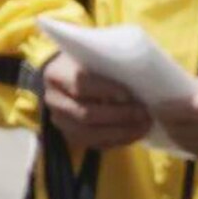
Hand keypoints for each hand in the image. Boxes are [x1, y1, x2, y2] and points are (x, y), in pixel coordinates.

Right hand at [35, 49, 158, 152]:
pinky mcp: (70, 135)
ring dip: (119, 132)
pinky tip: (135, 134)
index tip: (129, 93)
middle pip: (84, 113)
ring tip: (144, 125)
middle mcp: (53, 100)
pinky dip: (117, 141)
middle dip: (118, 116)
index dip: (106, 90)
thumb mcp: (96, 54)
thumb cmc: (90, 62)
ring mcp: (59, 120)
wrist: (71, 76)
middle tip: (144, 113)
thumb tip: (141, 73)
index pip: (80, 83)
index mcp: (57, 74)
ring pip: (88, 134)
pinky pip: (93, 144)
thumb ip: (111, 61)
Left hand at [159, 64, 197, 163]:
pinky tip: (188, 141)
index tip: (157, 108)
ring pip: (197, 146)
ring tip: (170, 131)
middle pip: (191, 130)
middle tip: (158, 120)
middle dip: (170, 126)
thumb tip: (172, 97)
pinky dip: (195, 149)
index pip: (190, 111)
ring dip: (179, 140)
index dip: (169, 112)